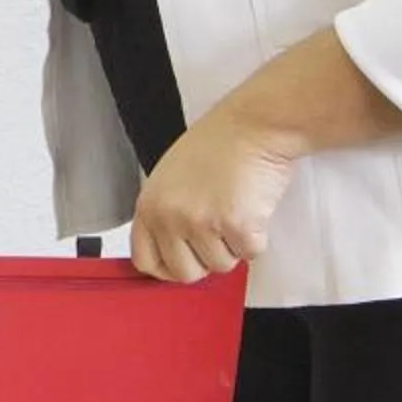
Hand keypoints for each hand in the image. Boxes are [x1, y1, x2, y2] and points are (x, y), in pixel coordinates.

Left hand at [131, 108, 300, 282]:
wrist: (250, 128)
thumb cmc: (215, 148)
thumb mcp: (170, 180)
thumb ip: (165, 215)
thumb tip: (170, 252)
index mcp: (148, 205)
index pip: (145, 261)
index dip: (168, 268)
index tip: (185, 262)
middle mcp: (169, 217)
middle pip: (184, 273)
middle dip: (205, 261)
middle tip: (217, 234)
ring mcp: (201, 223)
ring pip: (220, 265)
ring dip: (233, 246)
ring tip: (234, 209)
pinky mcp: (236, 225)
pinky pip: (250, 254)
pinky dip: (257, 238)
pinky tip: (251, 208)